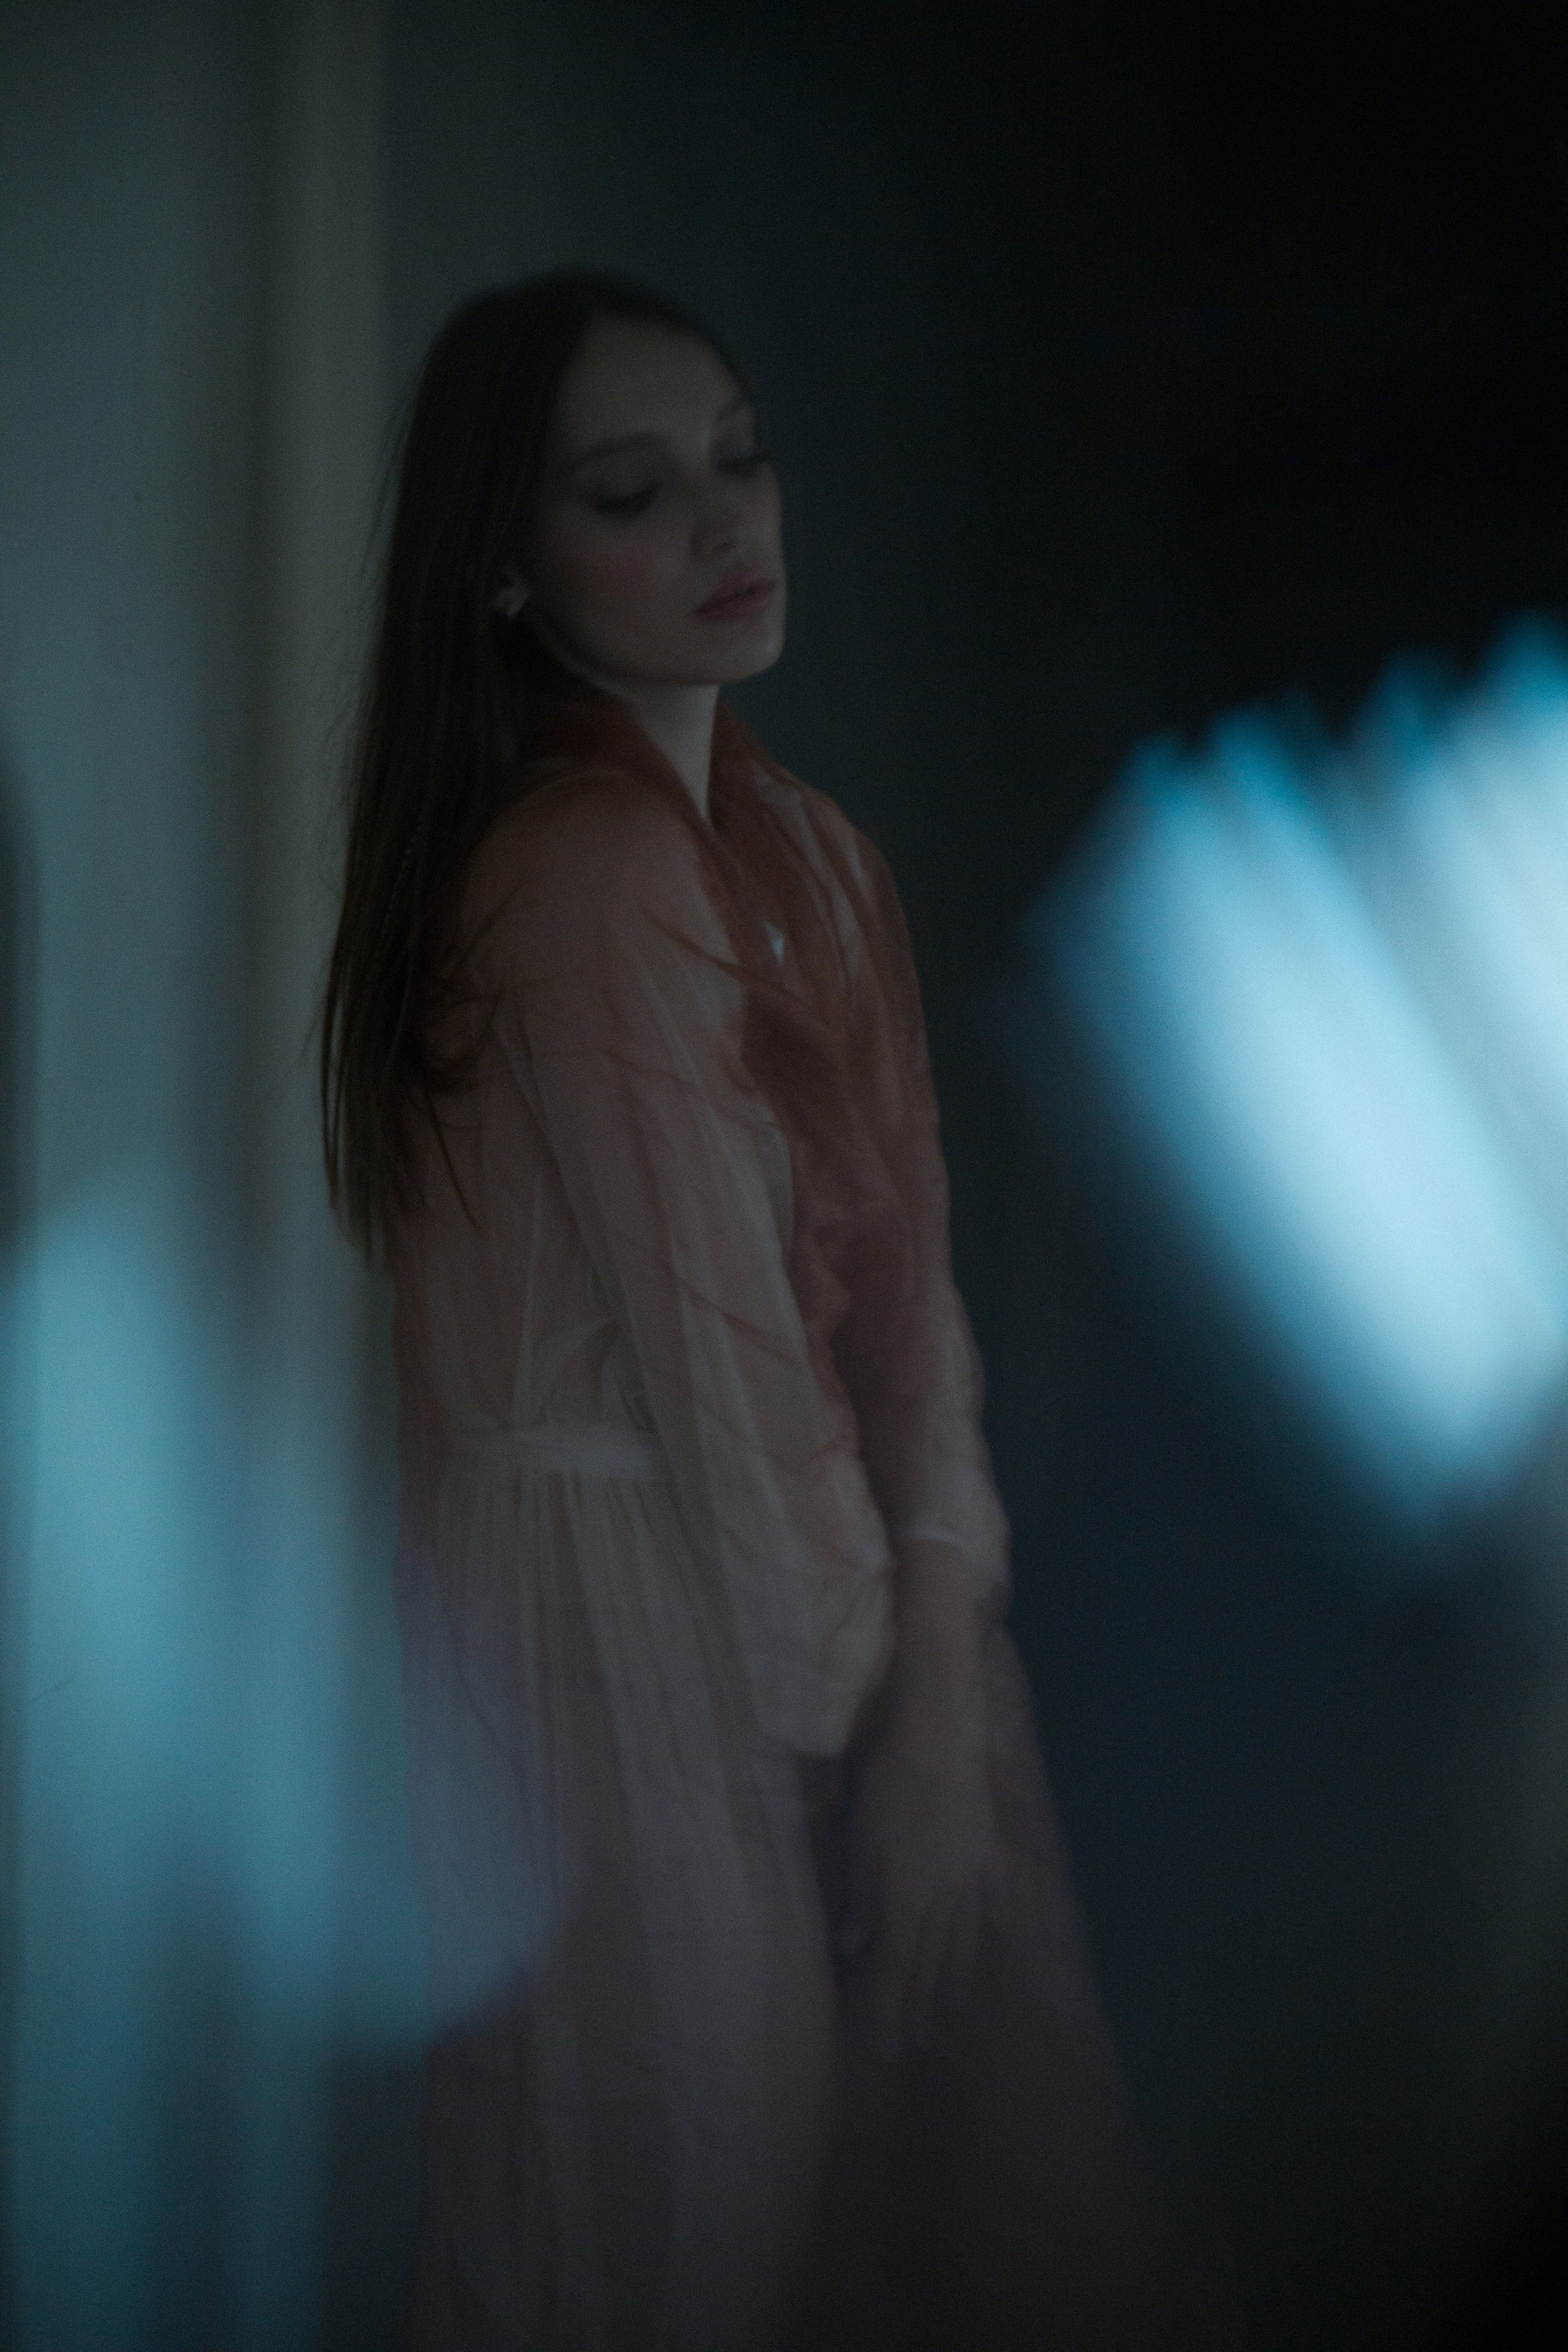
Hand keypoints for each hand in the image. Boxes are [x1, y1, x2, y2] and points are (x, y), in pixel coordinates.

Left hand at [838, 1682, 1010, 2066]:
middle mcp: (946, 1902)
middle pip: (932, 1968)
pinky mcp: (991, 1858)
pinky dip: (983, 1938)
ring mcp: (975, 1881)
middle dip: (920, 2010)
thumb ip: (860, 1899)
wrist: (944, 1741)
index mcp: (909, 1901)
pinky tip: (984, 1951)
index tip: (887, 2050)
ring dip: (952, 1984)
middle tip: (915, 2044)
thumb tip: (853, 1948)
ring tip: (948, 2012)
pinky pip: (990, 1910)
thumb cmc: (890, 1787)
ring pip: (963, 1946)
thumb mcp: (860, 1842)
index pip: (897, 1973)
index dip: (891, 2014)